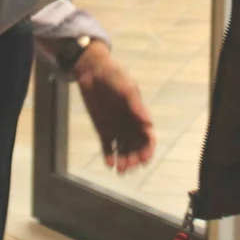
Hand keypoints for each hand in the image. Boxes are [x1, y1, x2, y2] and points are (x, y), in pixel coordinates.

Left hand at [73, 43, 155, 172]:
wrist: (92, 71)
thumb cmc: (113, 75)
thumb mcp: (125, 87)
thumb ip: (135, 104)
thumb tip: (148, 123)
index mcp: (138, 114)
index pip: (147, 136)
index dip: (148, 149)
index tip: (145, 159)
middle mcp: (129, 124)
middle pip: (136, 146)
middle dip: (135, 158)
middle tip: (129, 166)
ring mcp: (116, 127)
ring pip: (123, 149)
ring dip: (123, 160)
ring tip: (120, 169)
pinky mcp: (102, 129)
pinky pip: (107, 146)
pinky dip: (108, 156)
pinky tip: (108, 163)